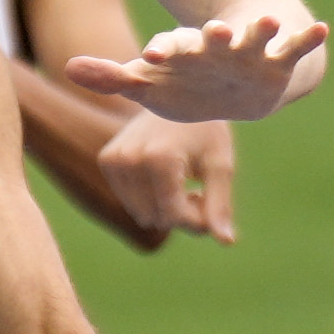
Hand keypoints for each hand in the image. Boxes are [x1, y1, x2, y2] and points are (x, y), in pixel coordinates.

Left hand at [67, 0, 328, 124]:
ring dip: (262, 29)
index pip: (171, 51)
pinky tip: (323, 28)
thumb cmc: (186, 81)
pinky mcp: (278, 60)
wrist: (234, 76)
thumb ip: (113, 77)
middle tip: (214, 33)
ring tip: (270, 22)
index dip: (163, 52)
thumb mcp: (150, 84)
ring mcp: (250, 51)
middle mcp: (217, 47)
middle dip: (214, 38)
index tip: (152, 55)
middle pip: (214, 41)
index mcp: (185, 53)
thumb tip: (66, 67)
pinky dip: (308, 37)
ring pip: (256, 37)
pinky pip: (296, 46)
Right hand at [82, 107, 235, 248]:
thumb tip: (226, 242)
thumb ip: (220, 205)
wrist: (177, 91)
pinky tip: (164, 176)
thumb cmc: (206, 129)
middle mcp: (129, 159)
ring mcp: (113, 160)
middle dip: (183, 213)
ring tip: (183, 181)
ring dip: (166, 209)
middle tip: (197, 186)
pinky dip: (150, 199)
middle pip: (158, 218)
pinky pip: (131, 202)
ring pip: (143, 215)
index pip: (175, 216)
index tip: (209, 197)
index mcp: (158, 159)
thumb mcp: (219, 164)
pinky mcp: (107, 160)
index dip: (198, 218)